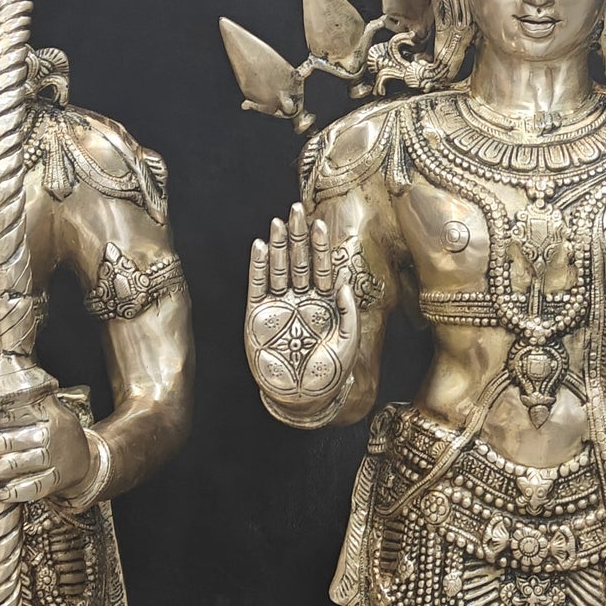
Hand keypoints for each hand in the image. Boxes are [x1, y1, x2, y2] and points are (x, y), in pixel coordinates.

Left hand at [0, 380, 91, 504]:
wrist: (86, 459)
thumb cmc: (56, 433)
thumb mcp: (46, 410)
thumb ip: (20, 404)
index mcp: (47, 411)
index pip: (7, 414)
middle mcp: (52, 433)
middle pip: (6, 440)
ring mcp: (55, 458)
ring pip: (13, 465)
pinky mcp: (57, 480)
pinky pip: (28, 488)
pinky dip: (9, 492)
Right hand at [246, 202, 358, 409]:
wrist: (301, 396)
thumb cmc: (329, 371)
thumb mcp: (348, 341)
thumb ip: (348, 311)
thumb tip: (345, 280)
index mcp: (325, 303)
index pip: (323, 267)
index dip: (320, 245)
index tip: (319, 222)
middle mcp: (302, 299)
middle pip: (299, 260)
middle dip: (298, 236)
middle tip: (296, 209)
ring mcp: (280, 305)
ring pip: (278, 268)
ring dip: (278, 245)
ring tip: (278, 222)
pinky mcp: (259, 315)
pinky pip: (257, 285)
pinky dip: (258, 266)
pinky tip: (260, 246)